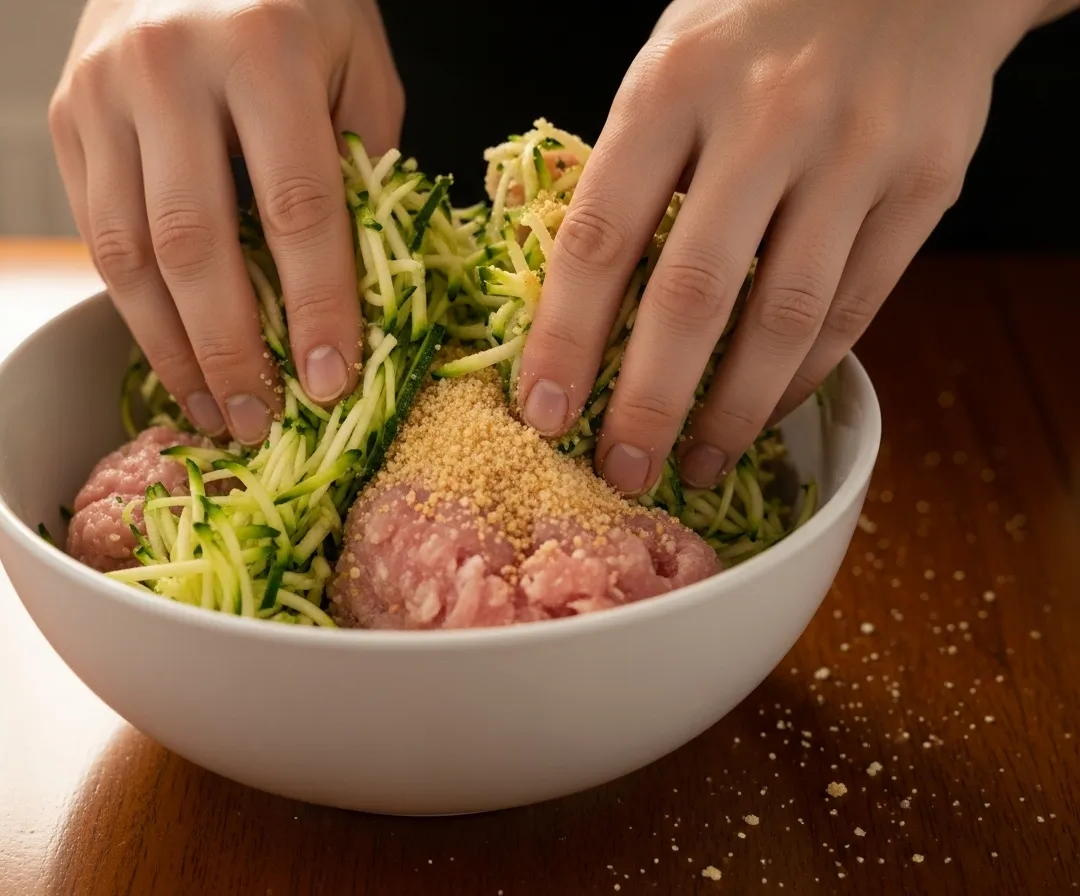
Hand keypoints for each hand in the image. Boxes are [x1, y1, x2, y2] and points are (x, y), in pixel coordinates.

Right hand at [49, 0, 402, 443]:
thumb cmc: (296, 0)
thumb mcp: (357, 62)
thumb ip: (361, 164)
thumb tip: (353, 288)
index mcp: (263, 48)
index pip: (296, 207)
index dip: (316, 306)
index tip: (331, 381)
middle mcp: (168, 68)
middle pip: (195, 244)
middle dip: (231, 349)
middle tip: (258, 421)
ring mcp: (101, 93)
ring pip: (127, 252)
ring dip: (171, 346)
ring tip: (211, 407)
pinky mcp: (64, 116)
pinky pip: (95, 232)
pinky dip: (134, 305)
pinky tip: (172, 349)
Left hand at [516, 0, 1045, 492]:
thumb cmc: (758, 25)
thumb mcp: (670, 66)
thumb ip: (628, 168)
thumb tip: (574, 300)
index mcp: (673, 86)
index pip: (600, 236)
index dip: (565, 338)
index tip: (543, 413)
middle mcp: (766, 119)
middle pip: (694, 294)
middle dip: (647, 402)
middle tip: (619, 472)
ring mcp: (854, 153)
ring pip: (785, 317)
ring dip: (732, 411)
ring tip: (695, 464)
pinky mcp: (924, 184)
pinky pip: (857, 307)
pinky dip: (803, 375)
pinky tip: (765, 411)